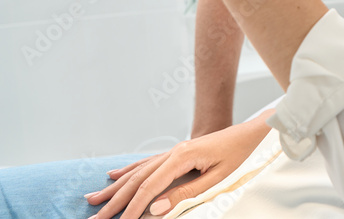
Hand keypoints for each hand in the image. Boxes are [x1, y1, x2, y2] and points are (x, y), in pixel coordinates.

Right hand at [84, 116, 269, 218]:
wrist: (252, 133)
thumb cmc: (240, 156)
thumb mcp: (217, 179)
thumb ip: (186, 193)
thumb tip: (156, 208)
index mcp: (182, 158)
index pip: (149, 187)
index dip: (132, 208)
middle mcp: (173, 152)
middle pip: (136, 179)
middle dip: (114, 200)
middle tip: (93, 217)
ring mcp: (173, 151)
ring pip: (137, 171)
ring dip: (114, 187)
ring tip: (92, 199)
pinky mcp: (177, 152)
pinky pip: (146, 163)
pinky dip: (128, 170)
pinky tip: (113, 175)